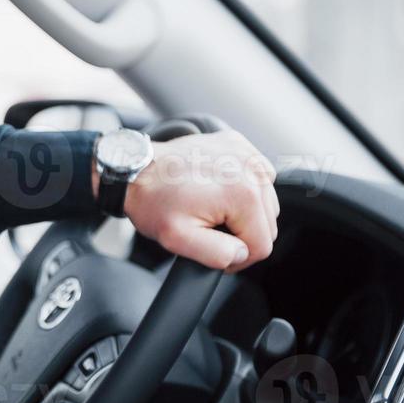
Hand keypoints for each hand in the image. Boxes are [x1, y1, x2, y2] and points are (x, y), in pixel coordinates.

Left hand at [103, 129, 278, 272]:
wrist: (136, 168)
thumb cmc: (153, 200)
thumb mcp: (178, 238)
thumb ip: (217, 254)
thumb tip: (241, 254)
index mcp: (243, 195)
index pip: (262, 246)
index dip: (238, 257)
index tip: (215, 250)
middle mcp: (252, 170)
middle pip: (267, 224)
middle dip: (241, 233)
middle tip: (208, 228)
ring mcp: (247, 154)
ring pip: (265, 203)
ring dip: (243, 212)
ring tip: (210, 209)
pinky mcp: (239, 145)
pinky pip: (256, 179)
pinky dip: (242, 189)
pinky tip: (217, 191)